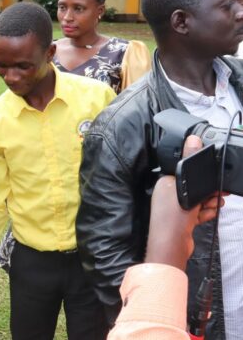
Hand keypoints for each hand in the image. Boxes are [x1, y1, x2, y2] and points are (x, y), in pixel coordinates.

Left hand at [145, 136, 224, 269]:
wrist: (172, 247)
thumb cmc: (174, 218)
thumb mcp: (186, 187)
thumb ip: (190, 162)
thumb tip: (193, 139)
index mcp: (165, 183)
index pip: (186, 172)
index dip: (201, 174)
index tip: (215, 176)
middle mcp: (168, 194)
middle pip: (195, 186)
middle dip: (209, 190)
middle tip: (220, 192)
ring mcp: (175, 208)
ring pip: (198, 200)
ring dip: (209, 201)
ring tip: (215, 204)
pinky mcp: (182, 220)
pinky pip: (198, 211)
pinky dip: (205, 212)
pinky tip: (209, 213)